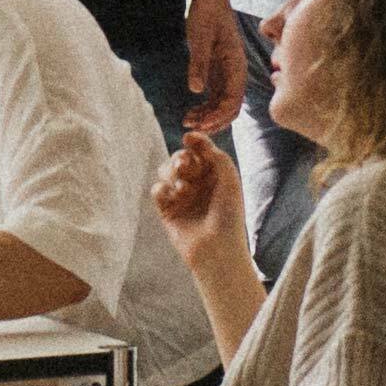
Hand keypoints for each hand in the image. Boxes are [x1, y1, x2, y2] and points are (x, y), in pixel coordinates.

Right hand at [151, 140, 249, 271]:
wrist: (217, 248)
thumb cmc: (229, 215)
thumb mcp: (229, 178)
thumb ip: (214, 153)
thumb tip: (190, 137)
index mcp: (214, 175)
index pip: (199, 151)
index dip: (194, 143)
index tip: (189, 140)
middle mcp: (197, 184)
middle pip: (178, 158)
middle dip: (180, 159)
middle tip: (185, 167)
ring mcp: (181, 197)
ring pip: (165, 171)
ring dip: (171, 174)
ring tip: (184, 189)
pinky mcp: (167, 210)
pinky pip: (156, 189)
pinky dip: (162, 189)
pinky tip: (174, 197)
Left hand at [180, 0, 247, 136]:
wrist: (210, 0)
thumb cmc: (207, 15)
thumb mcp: (200, 38)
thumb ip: (199, 63)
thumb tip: (196, 90)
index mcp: (236, 66)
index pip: (234, 100)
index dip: (218, 115)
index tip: (201, 123)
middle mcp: (235, 74)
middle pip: (231, 108)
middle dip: (214, 121)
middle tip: (192, 127)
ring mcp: (227, 75)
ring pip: (222, 106)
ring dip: (207, 117)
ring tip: (186, 121)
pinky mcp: (217, 75)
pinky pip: (215, 99)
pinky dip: (204, 109)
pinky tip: (189, 113)